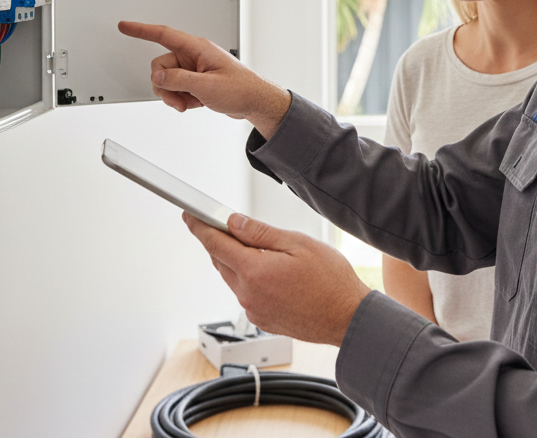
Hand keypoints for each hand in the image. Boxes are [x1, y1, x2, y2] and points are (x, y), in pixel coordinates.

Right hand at [117, 21, 290, 136]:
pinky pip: (177, 89)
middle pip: (161, 65)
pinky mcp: (196, 81)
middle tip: (178, 99)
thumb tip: (157, 76)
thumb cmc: (241, 88)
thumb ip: (178, 80)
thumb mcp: (207, 86)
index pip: (163, 34)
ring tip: (189, 103)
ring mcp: (195, 69)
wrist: (256, 102)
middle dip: (164, 85)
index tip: (125, 26)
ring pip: (167, 80)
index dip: (141, 30)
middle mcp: (194, 56)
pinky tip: (196, 103)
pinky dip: (182, 99)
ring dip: (173, 95)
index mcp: (197, 48)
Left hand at [184, 211, 370, 346]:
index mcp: (255, 271)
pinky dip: (248, 277)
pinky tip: (270, 271)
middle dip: (220, 240)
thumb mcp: (298, 244)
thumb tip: (235, 223)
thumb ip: (261, 233)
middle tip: (228, 224)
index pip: (216, 244)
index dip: (200, 227)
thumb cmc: (330, 281)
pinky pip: (245, 293)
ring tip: (261, 248)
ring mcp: (254, 310)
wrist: (346, 318)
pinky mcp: (262, 319)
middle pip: (221, 260)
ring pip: (233, 277)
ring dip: (237, 260)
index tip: (190, 216)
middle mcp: (248, 294)